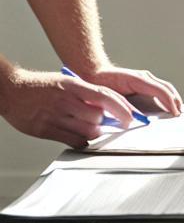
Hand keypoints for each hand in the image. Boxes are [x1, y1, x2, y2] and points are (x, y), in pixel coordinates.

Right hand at [0, 66, 139, 147]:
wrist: (12, 91)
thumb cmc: (42, 86)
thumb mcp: (67, 82)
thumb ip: (86, 93)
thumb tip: (107, 106)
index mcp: (73, 86)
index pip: (104, 96)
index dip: (121, 108)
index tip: (131, 116)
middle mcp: (65, 101)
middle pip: (97, 116)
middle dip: (105, 121)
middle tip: (106, 122)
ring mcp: (55, 116)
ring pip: (87, 130)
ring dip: (95, 131)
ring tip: (92, 127)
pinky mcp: (45, 130)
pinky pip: (72, 140)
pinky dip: (82, 140)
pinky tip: (81, 135)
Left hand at [80, 65, 182, 115]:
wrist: (93, 72)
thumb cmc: (100, 84)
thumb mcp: (111, 97)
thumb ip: (123, 107)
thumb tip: (135, 119)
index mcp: (139, 79)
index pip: (161, 91)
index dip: (169, 103)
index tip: (175, 113)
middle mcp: (145, 77)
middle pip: (167, 88)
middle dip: (175, 101)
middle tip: (179, 114)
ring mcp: (145, 77)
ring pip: (165, 87)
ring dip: (172, 98)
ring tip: (176, 110)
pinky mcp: (143, 80)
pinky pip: (159, 87)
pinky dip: (166, 96)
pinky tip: (166, 105)